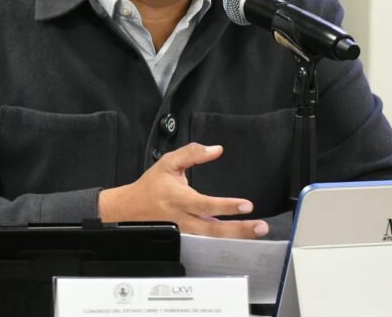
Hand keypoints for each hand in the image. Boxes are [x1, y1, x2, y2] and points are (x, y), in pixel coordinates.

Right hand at [98, 143, 268, 238]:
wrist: (131, 208)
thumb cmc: (152, 185)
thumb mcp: (168, 162)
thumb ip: (192, 153)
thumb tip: (215, 149)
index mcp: (179, 198)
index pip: (206, 204)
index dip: (226, 206)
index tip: (246, 205)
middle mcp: (183, 218)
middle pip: (214, 229)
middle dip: (239, 230)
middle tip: (260, 226)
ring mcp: (185, 231)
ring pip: (212, 239)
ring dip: (236, 237)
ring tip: (256, 233)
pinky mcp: (186, 237)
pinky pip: (206, 241)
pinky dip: (224, 242)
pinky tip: (240, 239)